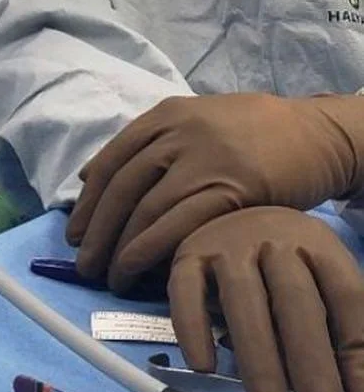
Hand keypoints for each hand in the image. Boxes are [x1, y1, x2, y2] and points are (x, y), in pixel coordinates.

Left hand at [66, 93, 363, 290]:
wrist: (315, 133)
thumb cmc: (251, 133)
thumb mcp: (192, 123)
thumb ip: (145, 146)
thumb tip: (88, 175)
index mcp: (164, 116)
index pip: (111, 162)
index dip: (89, 203)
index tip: (75, 234)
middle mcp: (178, 133)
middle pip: (123, 188)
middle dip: (98, 230)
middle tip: (84, 264)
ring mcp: (205, 159)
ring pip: (149, 209)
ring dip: (122, 248)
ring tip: (109, 275)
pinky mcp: (234, 188)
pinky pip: (183, 224)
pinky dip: (155, 250)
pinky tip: (142, 270)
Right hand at [169, 208, 363, 391]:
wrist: (230, 211)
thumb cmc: (288, 263)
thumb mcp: (325, 284)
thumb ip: (345, 333)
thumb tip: (356, 389)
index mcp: (316, 242)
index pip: (344, 292)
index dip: (355, 344)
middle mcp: (271, 237)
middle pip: (294, 299)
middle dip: (310, 361)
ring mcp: (225, 243)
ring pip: (241, 298)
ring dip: (258, 357)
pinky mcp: (186, 254)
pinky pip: (184, 291)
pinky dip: (192, 328)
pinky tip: (204, 366)